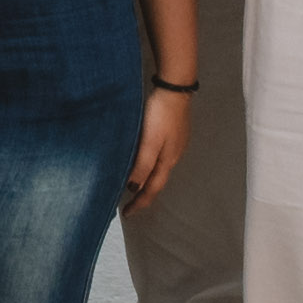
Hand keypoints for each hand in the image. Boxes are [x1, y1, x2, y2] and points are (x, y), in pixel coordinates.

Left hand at [126, 84, 191, 209]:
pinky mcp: (173, 134)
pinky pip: (160, 157)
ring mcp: (175, 144)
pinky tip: (144, 162)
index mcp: (167, 161)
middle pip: (157, 182)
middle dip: (144, 195)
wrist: (175, 88)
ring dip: (147, 180)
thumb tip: (134, 189)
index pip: (152, 189)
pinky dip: (150, 166)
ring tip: (134, 186)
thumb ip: (142, 165)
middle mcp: (173, 156)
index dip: (139, 203)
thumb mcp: (149, 142)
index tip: (126, 214)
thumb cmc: (160, 114)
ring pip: (159, 169)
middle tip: (129, 205)